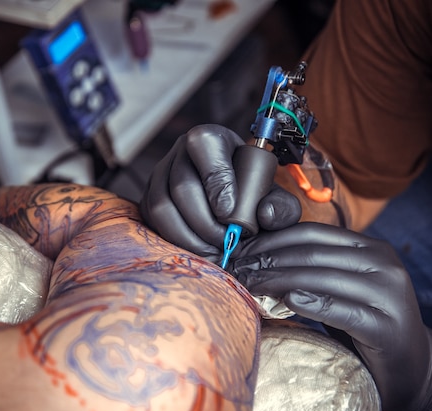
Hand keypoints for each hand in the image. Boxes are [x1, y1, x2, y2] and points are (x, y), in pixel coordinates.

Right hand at [140, 124, 300, 260]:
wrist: (231, 200)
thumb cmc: (250, 193)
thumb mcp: (273, 196)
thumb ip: (281, 206)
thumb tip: (264, 215)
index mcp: (211, 139)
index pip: (204, 146)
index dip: (216, 181)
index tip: (230, 214)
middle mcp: (180, 152)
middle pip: (182, 185)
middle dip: (205, 222)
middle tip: (225, 243)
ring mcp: (160, 175)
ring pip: (163, 205)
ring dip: (189, 235)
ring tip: (213, 251)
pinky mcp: (149, 198)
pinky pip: (154, 221)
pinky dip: (176, 240)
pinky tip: (198, 250)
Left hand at [230, 223, 431, 410]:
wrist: (413, 367)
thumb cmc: (365, 323)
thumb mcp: (340, 286)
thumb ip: (313, 266)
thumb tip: (259, 254)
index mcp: (371, 248)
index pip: (313, 234)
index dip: (272, 240)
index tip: (241, 252)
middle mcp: (384, 263)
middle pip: (313, 254)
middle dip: (269, 260)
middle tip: (238, 271)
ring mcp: (389, 294)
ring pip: (322, 278)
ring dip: (279, 280)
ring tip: (249, 286)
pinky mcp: (387, 326)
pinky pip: (341, 310)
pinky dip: (311, 303)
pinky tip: (287, 301)